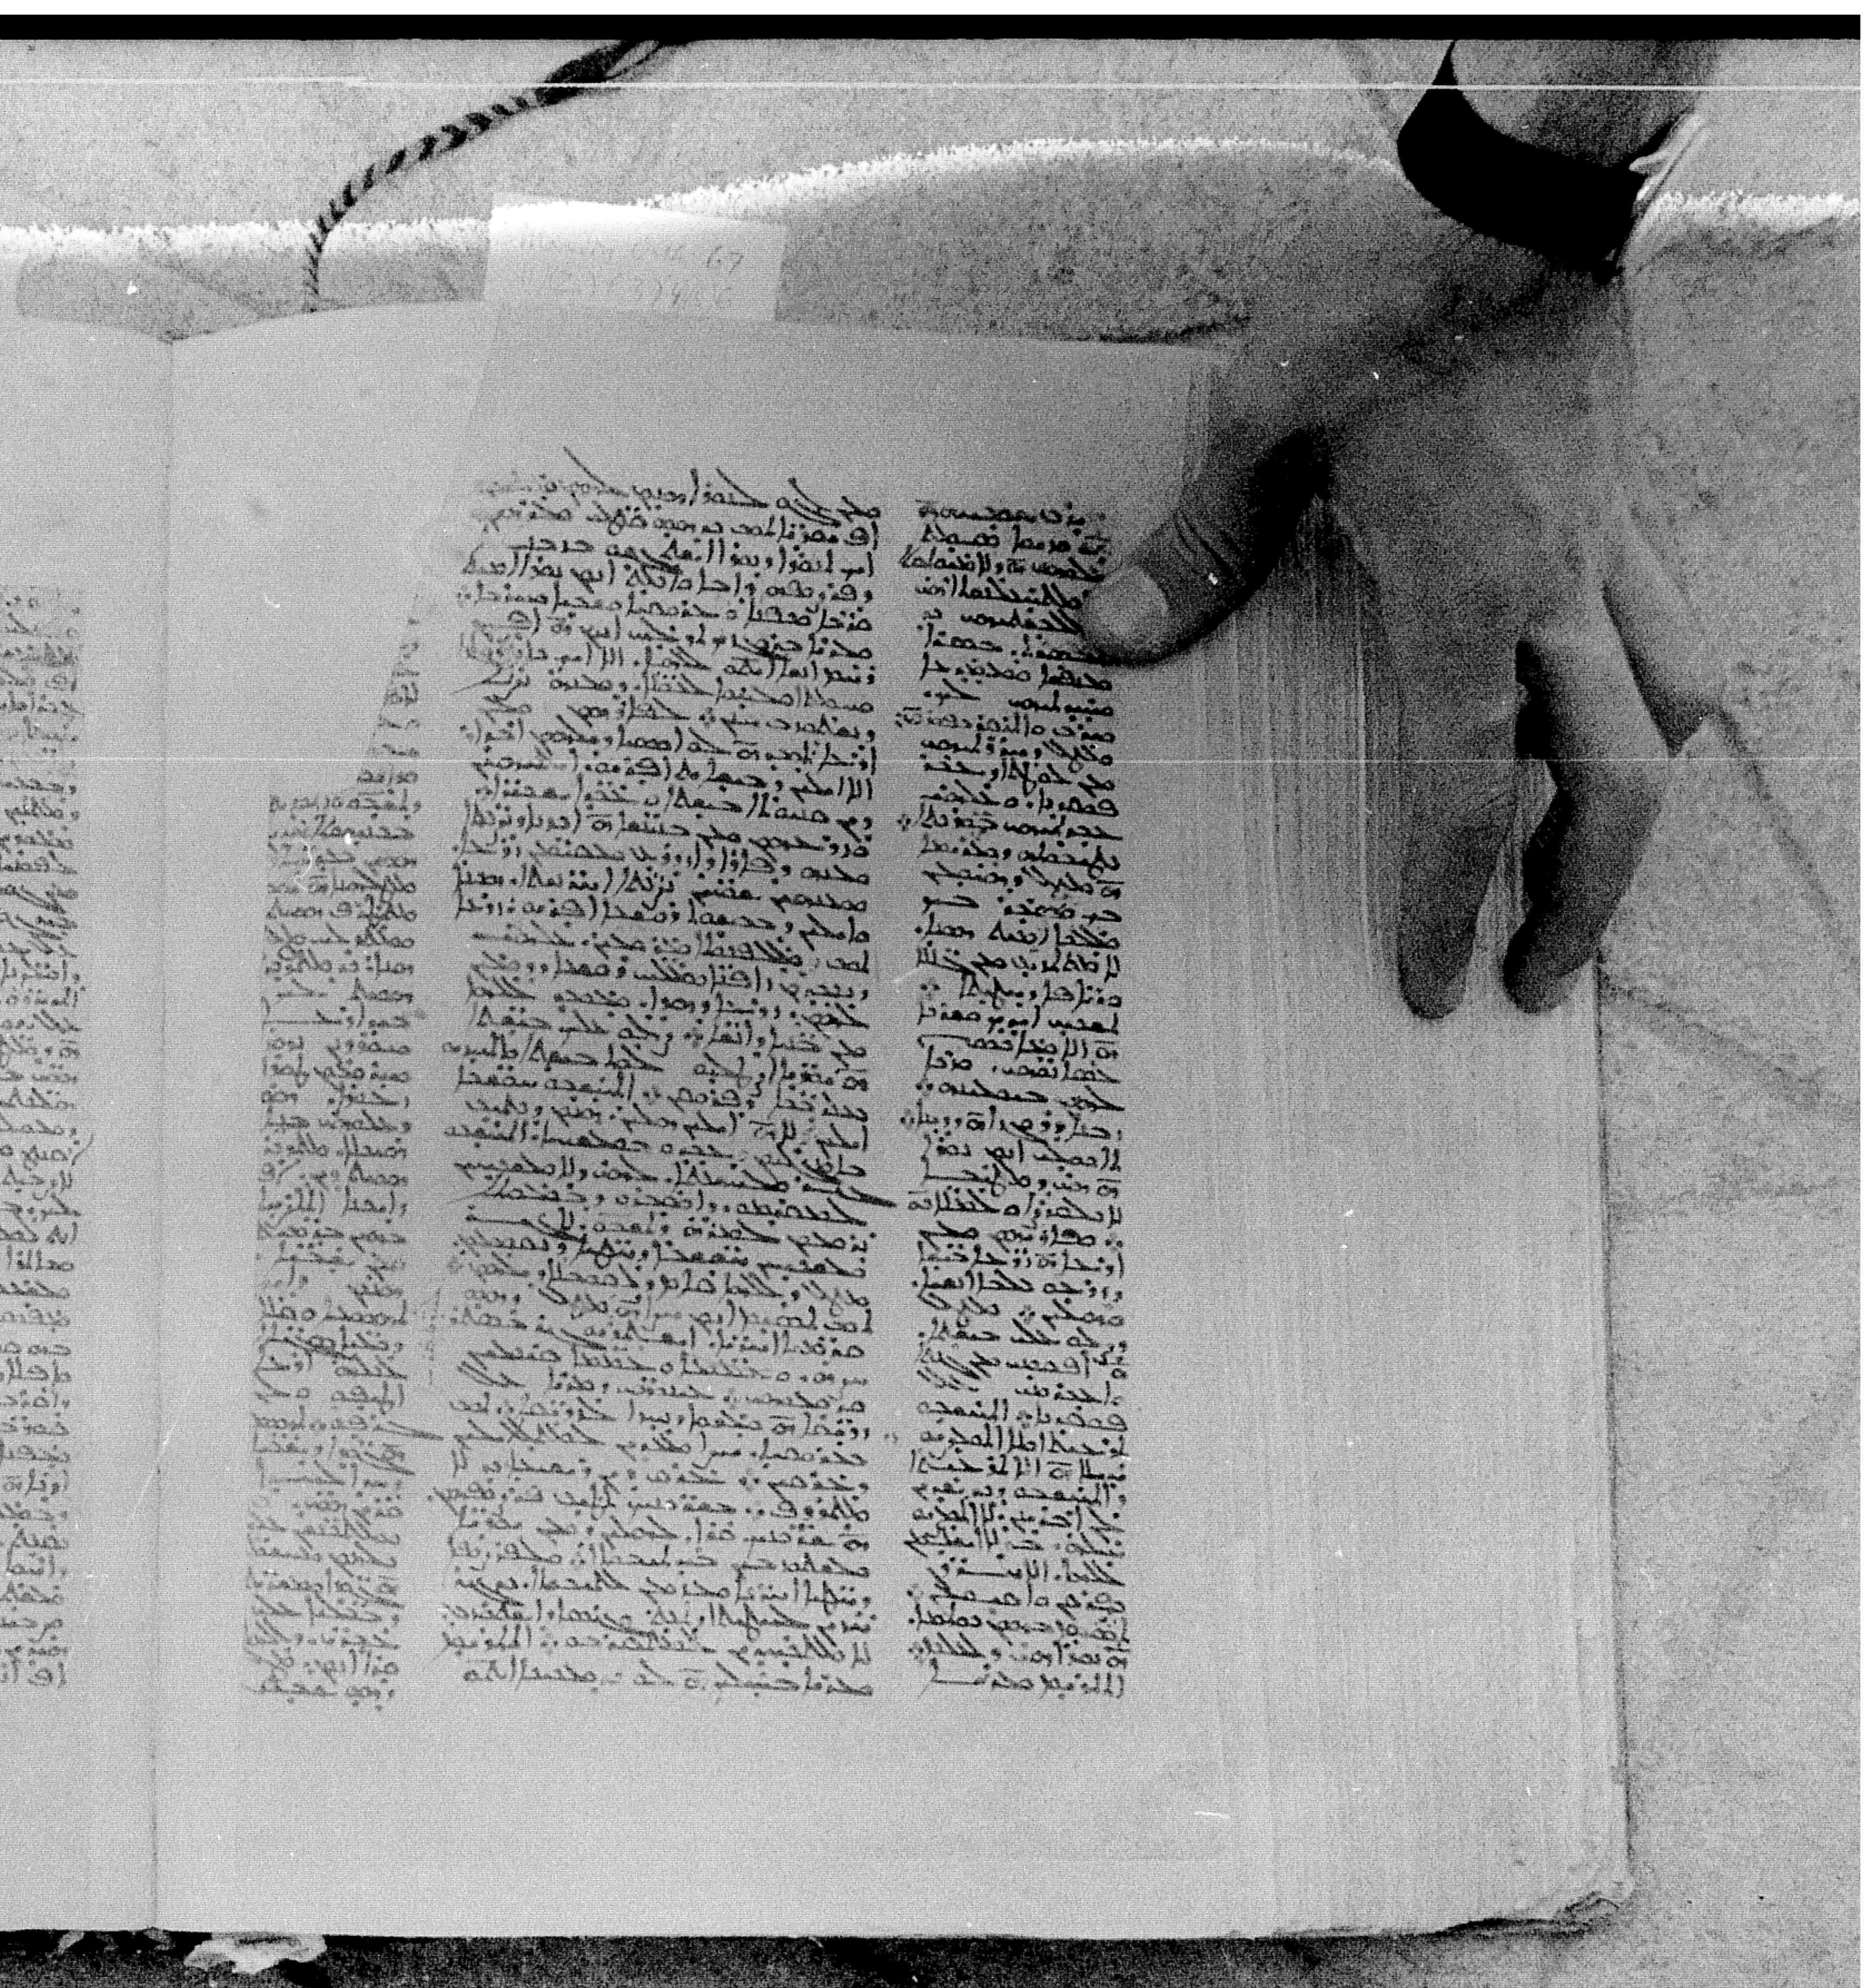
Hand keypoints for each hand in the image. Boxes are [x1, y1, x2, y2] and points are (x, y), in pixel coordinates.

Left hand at [1080, 183, 1720, 1017]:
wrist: (1509, 210)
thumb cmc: (1386, 309)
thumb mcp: (1263, 422)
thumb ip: (1196, 543)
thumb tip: (1109, 637)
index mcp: (1467, 596)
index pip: (1467, 787)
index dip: (1446, 897)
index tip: (1428, 984)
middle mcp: (1556, 592)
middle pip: (1618, 784)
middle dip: (1582, 896)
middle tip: (1534, 979)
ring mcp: (1606, 550)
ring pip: (1672, 711)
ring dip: (1638, 805)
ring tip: (1584, 868)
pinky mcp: (1621, 509)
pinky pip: (1666, 631)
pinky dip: (1650, 700)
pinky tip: (1601, 723)